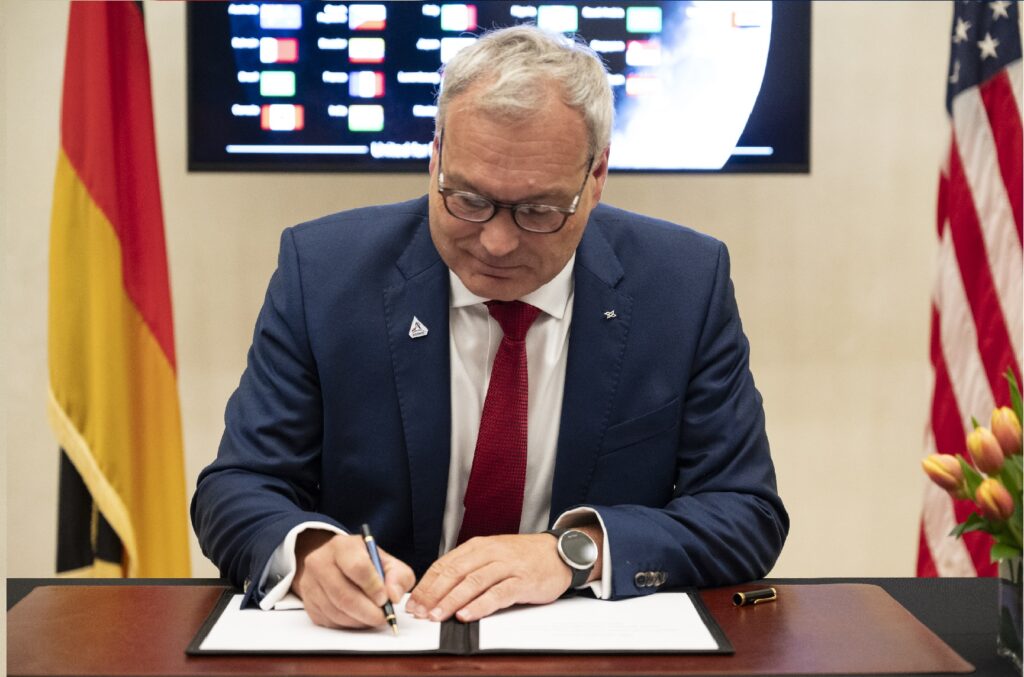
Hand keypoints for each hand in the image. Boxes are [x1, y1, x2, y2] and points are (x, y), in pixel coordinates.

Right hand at [291, 530, 415, 628]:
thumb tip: (393, 596)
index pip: (357, 567)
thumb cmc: (365, 563)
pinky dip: (348, 624)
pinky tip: (358, 617)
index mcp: (342, 546)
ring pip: (336, 611)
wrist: (336, 564)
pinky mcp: (308, 603)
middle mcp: (320, 562)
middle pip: (344, 595)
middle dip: (368, 612)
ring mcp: (310, 583)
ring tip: (373, 617)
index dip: (373, 587)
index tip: (385, 599)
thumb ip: (398, 576)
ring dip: (359, 620)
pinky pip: (329, 621)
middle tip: (383, 617)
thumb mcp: (387, 562)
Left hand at [407, 532, 591, 622]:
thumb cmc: (522, 557)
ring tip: (437, 616)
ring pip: (473, 582)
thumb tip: (437, 590)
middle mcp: (490, 553)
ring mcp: (506, 566)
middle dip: (433, 594)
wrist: (558, 552)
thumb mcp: (491, 555)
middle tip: (420, 612)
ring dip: (452, 600)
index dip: (426, 584)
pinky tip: (467, 615)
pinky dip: (480, 605)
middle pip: (455, 572)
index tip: (413, 602)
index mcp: (477, 546)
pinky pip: (498, 593)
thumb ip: (467, 568)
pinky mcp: (522, 580)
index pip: (444, 564)